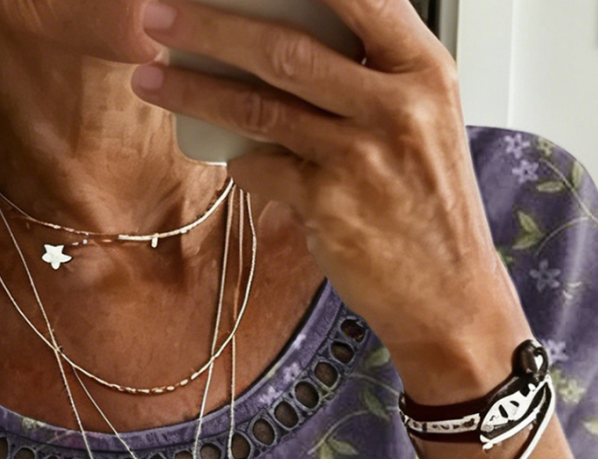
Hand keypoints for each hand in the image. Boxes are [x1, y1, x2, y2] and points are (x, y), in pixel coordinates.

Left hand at [130, 0, 533, 401]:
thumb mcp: (425, 118)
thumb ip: (374, 72)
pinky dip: (237, 161)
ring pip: (258, 109)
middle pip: (285, 49)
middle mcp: (395, 107)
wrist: (447, 292)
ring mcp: (360, 159)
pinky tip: (225, 154)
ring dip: (194, 90)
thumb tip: (287, 32)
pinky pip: (260, 170)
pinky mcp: (329, 208)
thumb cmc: (428, 200)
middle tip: (157, 16)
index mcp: (423, 69)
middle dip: (211, 27)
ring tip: (149, 77)